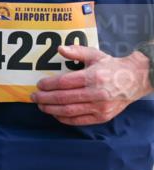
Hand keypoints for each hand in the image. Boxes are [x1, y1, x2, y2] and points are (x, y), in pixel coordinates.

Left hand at [32, 47, 151, 125]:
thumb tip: (59, 49)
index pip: (64, 82)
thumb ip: (77, 52)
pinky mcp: (102, 117)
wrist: (135, 80)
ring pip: (68, 111)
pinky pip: (78, 120)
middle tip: (34, 96)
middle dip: (44, 98)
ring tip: (41, 105)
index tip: (39, 84)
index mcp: (93, 77)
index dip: (48, 85)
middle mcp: (97, 93)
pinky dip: (63, 118)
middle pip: (63, 98)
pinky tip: (55, 114)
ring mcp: (100, 107)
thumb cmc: (111, 67)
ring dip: (51, 109)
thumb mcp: (95, 55)